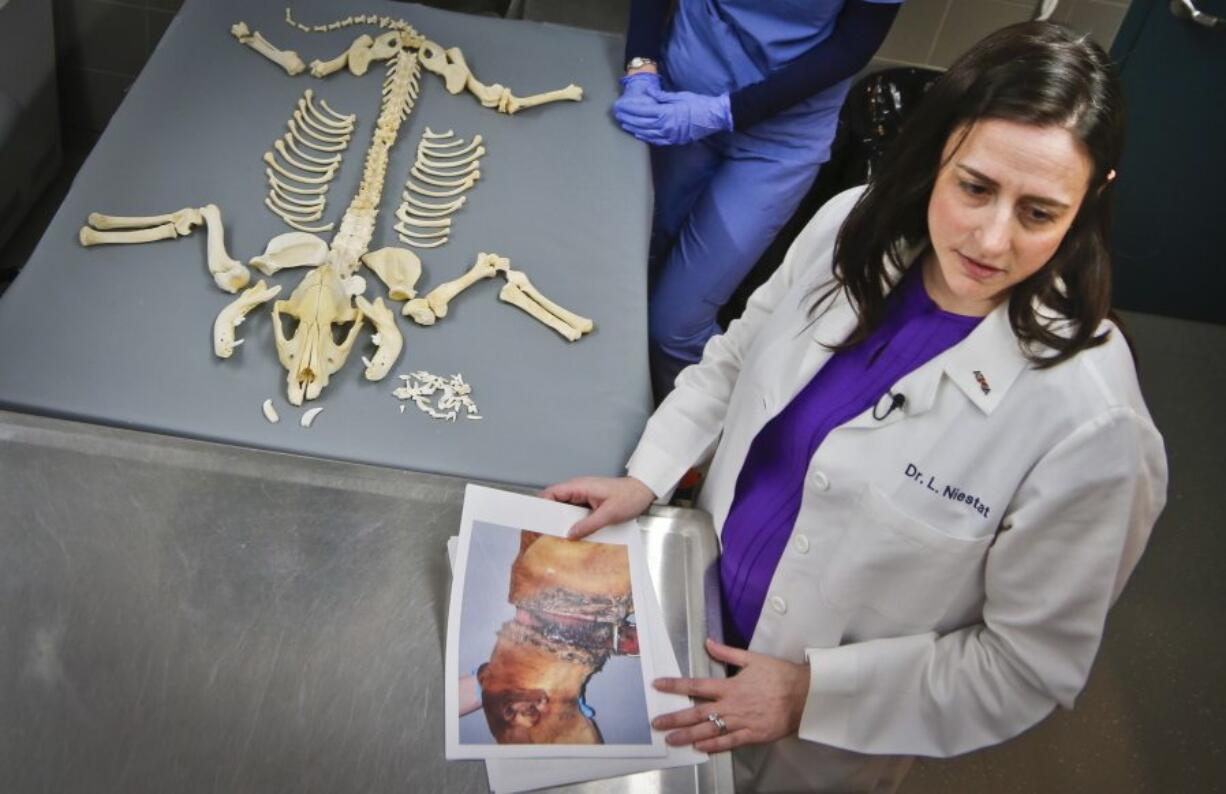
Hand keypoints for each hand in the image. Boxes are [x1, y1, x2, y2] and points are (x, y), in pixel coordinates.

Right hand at [539, 476, 655, 538]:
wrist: (644, 491)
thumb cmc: (629, 498)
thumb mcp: (609, 514)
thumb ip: (589, 525)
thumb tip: (569, 535)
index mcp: (579, 487)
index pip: (551, 493)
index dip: (541, 506)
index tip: (535, 521)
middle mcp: (578, 489)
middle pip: (555, 502)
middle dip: (548, 516)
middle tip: (542, 534)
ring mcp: (583, 496)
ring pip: (564, 508)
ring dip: (560, 521)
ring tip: (554, 537)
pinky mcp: (588, 503)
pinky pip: (574, 512)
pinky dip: (570, 522)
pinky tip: (570, 534)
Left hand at [613, 87, 731, 146]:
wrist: (713, 117)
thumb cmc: (697, 103)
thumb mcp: (678, 96)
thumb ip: (661, 96)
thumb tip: (648, 94)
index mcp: (666, 113)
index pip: (642, 111)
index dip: (629, 109)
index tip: (620, 106)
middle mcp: (665, 126)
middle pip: (640, 123)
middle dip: (627, 119)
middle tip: (617, 115)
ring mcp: (668, 135)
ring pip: (646, 133)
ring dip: (633, 128)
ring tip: (623, 123)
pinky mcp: (673, 140)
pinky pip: (655, 140)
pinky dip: (644, 136)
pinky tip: (637, 133)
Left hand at [652, 638, 808, 752]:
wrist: (805, 695)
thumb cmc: (780, 675)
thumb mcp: (753, 658)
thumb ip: (727, 652)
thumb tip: (707, 642)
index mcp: (730, 686)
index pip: (696, 686)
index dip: (675, 686)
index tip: (659, 685)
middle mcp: (732, 706)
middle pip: (697, 713)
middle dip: (674, 718)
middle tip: (656, 723)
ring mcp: (741, 722)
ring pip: (709, 731)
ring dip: (688, 736)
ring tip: (671, 740)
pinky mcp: (752, 735)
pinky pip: (729, 742)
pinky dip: (713, 746)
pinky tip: (699, 749)